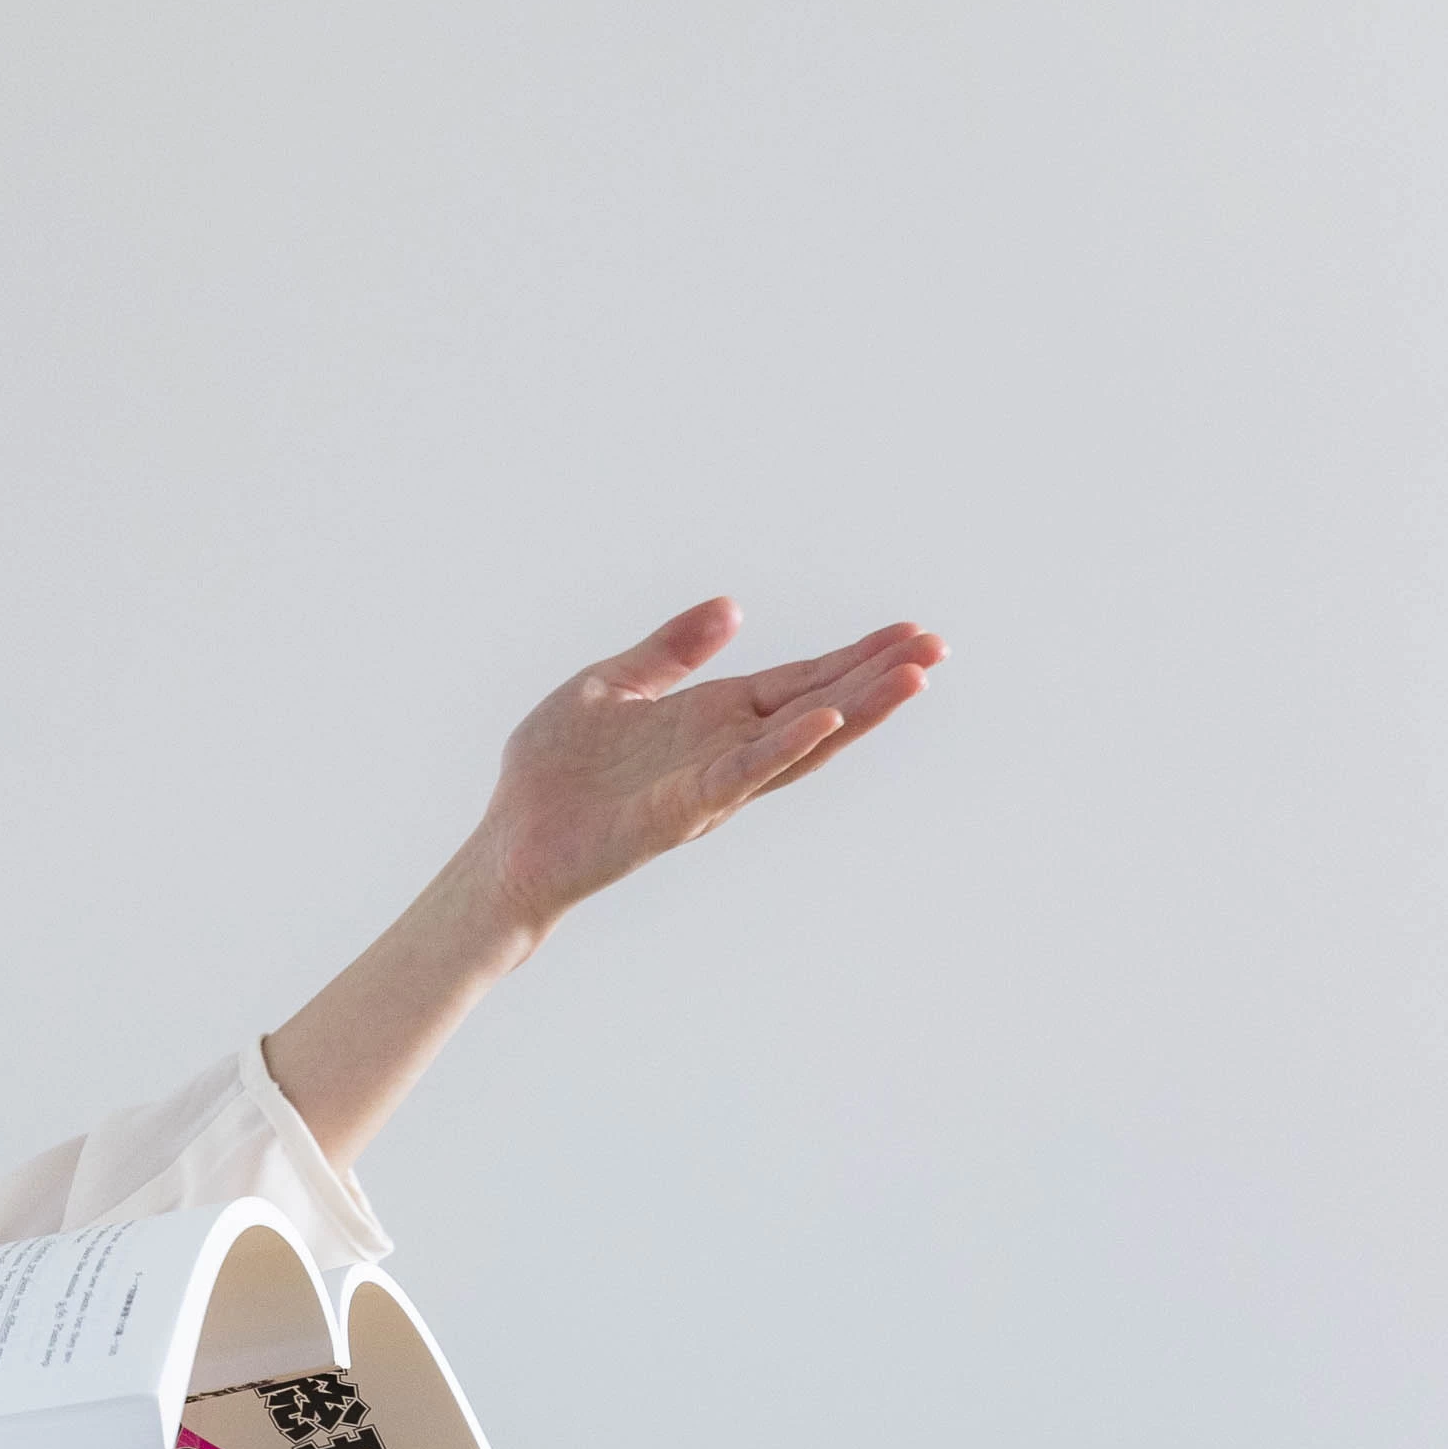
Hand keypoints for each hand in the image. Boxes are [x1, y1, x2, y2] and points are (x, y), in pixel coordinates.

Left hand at [464, 599, 942, 935]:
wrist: (509, 841)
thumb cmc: (554, 774)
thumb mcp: (611, 685)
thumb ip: (671, 649)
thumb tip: (734, 607)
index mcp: (712, 719)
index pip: (800, 683)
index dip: (854, 658)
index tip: (911, 631)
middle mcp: (725, 753)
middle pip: (819, 710)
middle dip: (877, 680)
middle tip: (938, 647)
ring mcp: (709, 786)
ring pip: (799, 744)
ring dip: (857, 712)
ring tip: (912, 677)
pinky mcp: (679, 814)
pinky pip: (741, 777)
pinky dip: (783, 748)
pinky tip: (825, 719)